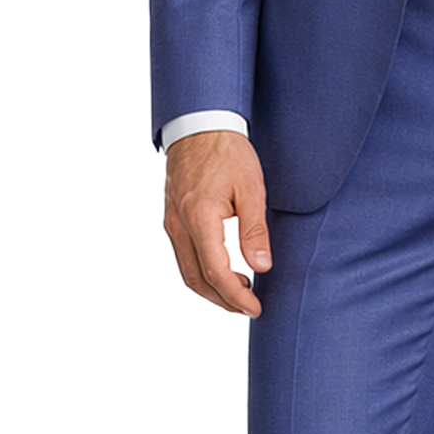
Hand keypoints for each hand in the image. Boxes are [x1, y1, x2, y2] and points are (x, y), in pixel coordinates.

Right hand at [163, 129, 271, 314]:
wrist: (199, 126)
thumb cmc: (227, 153)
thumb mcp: (251, 188)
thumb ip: (255, 230)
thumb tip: (262, 266)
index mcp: (199, 218)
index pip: (215, 272)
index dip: (236, 296)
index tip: (255, 308)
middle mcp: (179, 225)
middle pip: (196, 280)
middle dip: (223, 301)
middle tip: (249, 307)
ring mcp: (171, 223)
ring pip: (187, 272)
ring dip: (211, 290)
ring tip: (240, 292)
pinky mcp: (171, 219)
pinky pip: (183, 257)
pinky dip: (202, 273)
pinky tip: (224, 271)